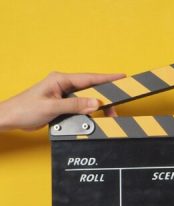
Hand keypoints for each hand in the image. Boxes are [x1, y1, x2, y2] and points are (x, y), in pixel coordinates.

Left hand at [0, 71, 123, 130]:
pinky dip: (87, 113)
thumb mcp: (52, 107)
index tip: (122, 77)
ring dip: (95, 108)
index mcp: (60, 80)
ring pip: (86, 100)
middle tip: (115, 108)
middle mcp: (63, 85)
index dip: (107, 78)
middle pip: (91, 90)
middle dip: (105, 99)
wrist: (10, 118)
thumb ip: (75, 105)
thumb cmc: (24, 109)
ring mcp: (63, 94)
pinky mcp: (62, 104)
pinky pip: (80, 107)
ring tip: (106, 117)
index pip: (89, 78)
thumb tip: (96, 103)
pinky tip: (92, 118)